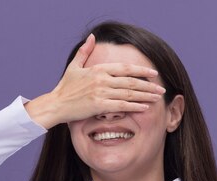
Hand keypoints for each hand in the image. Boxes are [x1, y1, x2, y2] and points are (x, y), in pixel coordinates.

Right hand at [25, 34, 165, 128]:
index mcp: (98, 69)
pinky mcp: (99, 105)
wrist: (56, 104)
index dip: (141, 70)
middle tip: (161, 88)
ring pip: (129, 93)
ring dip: (145, 96)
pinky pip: (121, 105)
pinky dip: (135, 106)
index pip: (125, 68)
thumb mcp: (74, 67)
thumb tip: (92, 37)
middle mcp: (102, 80)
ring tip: (157, 97)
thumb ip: (84, 51)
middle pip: (131, 81)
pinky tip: (145, 107)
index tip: (153, 73)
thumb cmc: (64, 88)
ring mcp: (101, 92)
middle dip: (148, 85)